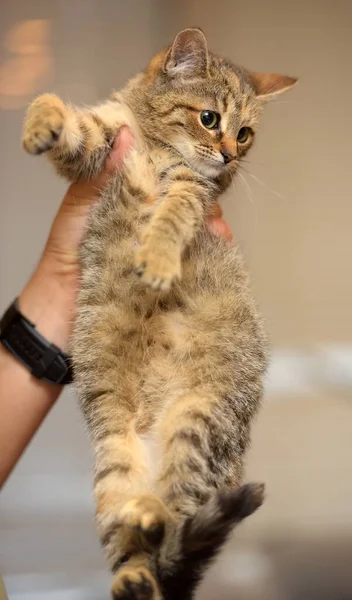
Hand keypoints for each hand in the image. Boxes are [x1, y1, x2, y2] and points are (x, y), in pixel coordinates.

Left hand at [19, 128, 231, 350]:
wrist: (60, 313)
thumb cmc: (65, 258)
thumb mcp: (79, 212)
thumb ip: (100, 179)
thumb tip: (124, 134)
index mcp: (125, 204)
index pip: (159, 182)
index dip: (179, 174)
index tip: (196, 169)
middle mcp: (144, 225)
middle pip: (180, 208)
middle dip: (199, 204)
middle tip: (212, 208)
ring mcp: (155, 251)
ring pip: (189, 234)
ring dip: (208, 229)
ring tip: (218, 231)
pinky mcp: (162, 276)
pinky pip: (189, 262)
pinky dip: (209, 256)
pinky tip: (219, 250)